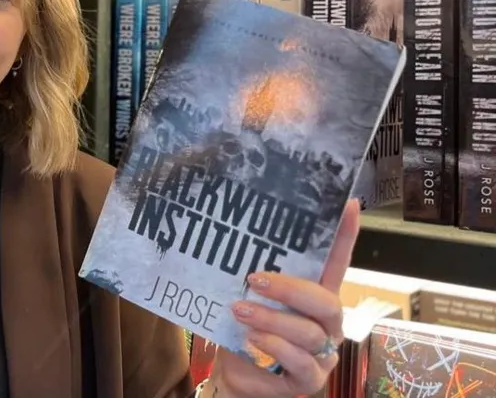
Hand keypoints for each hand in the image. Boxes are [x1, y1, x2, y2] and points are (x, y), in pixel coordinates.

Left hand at [204, 198, 359, 397]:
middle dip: (289, 288)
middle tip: (253, 279)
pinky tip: (253, 340)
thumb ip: (256, 279)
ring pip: (308, 331)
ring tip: (240, 310)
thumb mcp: (250, 301)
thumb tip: (237, 240)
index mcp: (314, 298)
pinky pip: (301, 361)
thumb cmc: (245, 332)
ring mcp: (322, 353)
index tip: (349, 205)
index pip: (335, 264)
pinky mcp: (311, 379)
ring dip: (271, 319)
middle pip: (326, 301)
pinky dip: (275, 347)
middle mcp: (326, 324)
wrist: (235, 377)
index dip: (345, 237)